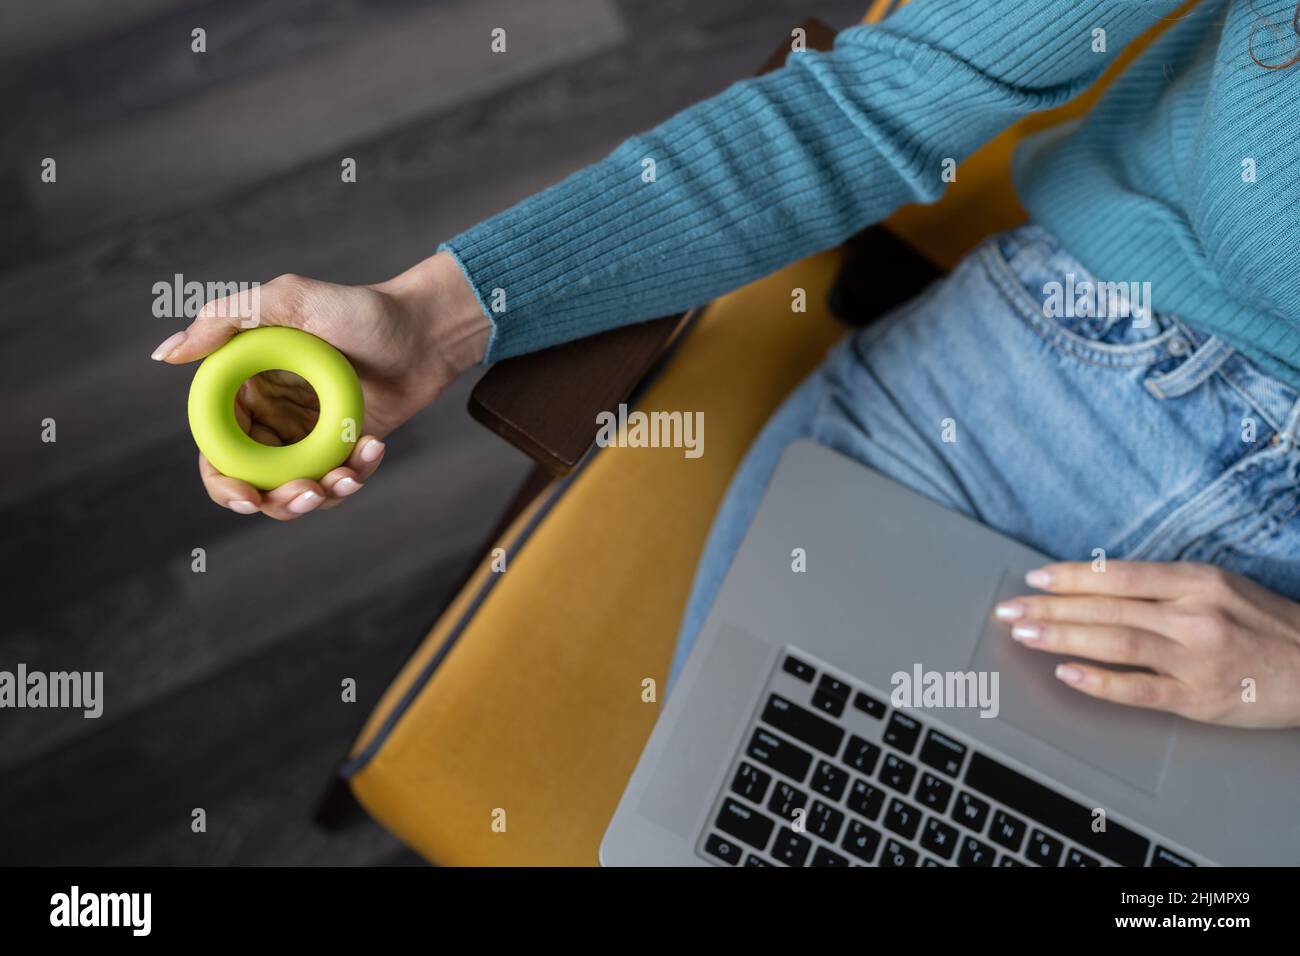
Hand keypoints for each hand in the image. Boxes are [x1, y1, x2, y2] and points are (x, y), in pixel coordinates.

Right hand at [151, 251, 489, 518]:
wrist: (427, 329)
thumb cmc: (361, 308)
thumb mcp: (292, 298)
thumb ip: (225, 319)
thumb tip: (166, 354)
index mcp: (246, 387)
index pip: (215, 446)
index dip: (222, 480)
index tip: (245, 494)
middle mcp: (273, 416)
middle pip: (253, 481)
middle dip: (274, 500)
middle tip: (304, 494)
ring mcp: (310, 436)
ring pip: (296, 491)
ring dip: (317, 497)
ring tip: (345, 478)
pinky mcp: (346, 449)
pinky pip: (338, 481)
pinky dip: (354, 476)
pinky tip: (372, 450)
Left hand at [993, 561, 1299, 727]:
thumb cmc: (1265, 627)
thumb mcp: (1219, 588)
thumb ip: (1164, 587)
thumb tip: (1097, 585)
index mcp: (1196, 582)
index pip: (1118, 575)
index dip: (1071, 577)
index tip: (1034, 578)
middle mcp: (1194, 616)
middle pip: (1107, 609)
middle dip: (1051, 609)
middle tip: (1010, 610)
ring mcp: (1196, 658)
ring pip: (1116, 643)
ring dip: (1063, 638)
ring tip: (1024, 635)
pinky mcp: (1199, 698)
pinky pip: (1139, 689)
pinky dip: (1100, 682)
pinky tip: (1068, 674)